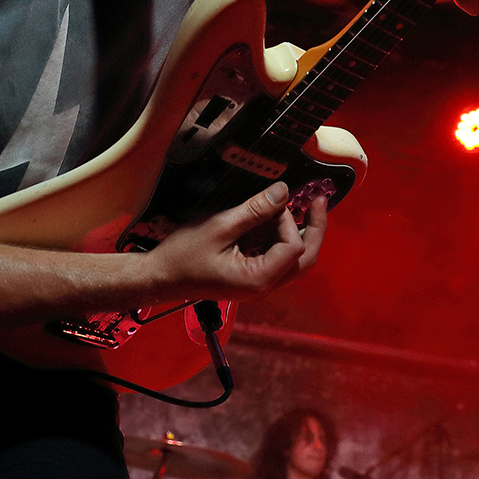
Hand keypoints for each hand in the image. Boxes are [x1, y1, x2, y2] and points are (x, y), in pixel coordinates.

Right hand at [148, 181, 326, 301]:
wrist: (160, 277)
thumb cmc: (183, 256)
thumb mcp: (219, 226)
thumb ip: (254, 210)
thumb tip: (283, 192)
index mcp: (258, 278)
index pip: (293, 247)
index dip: (287, 220)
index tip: (272, 202)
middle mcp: (264, 285)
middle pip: (305, 258)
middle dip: (315, 228)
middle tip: (318, 200)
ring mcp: (259, 283)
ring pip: (296, 261)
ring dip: (302, 233)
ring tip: (302, 208)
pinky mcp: (252, 276)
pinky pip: (279, 259)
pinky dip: (283, 239)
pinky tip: (276, 221)